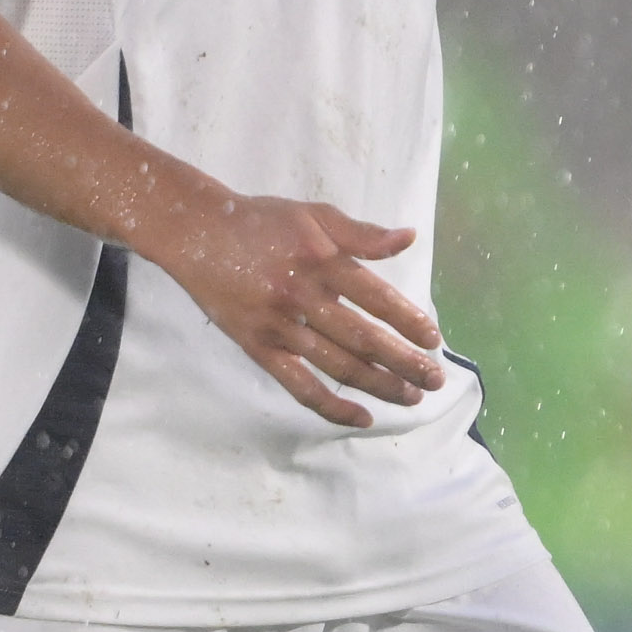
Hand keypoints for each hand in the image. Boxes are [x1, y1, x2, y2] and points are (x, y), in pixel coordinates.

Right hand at [153, 186, 443, 427]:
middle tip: (435, 379)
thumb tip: (408, 238)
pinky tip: (363, 417)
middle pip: (363, 338)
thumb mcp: (313, 214)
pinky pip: (299, 386)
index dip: (408, 321)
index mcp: (321, 261)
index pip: (376, 297)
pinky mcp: (259, 349)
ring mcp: (280, 328)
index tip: (434, 340)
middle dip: (405, 362)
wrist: (196, 233)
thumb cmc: (261, 222)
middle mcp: (303, 297)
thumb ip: (361, 233)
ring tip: (412, 396)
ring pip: (338, 366)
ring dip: (380, 385)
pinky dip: (332, 406)